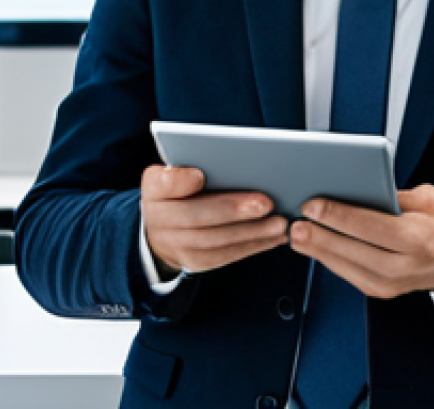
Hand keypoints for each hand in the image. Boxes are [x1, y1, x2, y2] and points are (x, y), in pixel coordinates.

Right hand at [140, 165, 288, 275]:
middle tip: (266, 203)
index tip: (200, 175)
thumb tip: (202, 175)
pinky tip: (274, 236)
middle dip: (233, 210)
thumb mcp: (172, 173)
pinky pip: (225, 255)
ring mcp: (176, 246)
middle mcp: (159, 220)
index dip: (180, 181)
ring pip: (215, 241)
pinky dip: (252, 245)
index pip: (164, 183)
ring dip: (251, 232)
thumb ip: (184, 170)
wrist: (160, 228)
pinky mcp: (195, 262)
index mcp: (154, 189)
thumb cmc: (176, 191)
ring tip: (279, 223)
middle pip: (196, 217)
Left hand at [288, 184, 433, 298]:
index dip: (341, 217)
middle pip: (358, 252)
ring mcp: (395, 284)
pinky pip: (351, 276)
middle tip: (296, 223)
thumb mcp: (426, 198)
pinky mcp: (383, 291)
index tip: (315, 205)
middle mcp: (407, 267)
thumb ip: (393, 195)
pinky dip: (330, 261)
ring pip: (350, 268)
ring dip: (320, 251)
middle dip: (322, 237)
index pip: (375, 227)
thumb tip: (355, 187)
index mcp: (420, 238)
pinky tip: (313, 247)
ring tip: (296, 234)